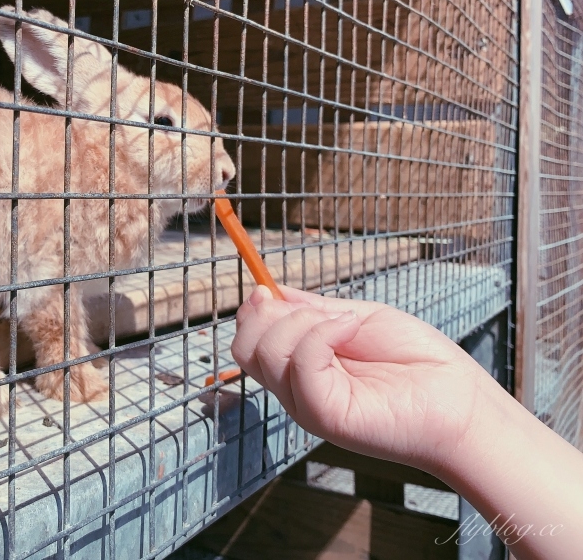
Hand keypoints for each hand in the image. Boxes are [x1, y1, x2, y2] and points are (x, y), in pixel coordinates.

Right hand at [231, 284, 494, 474]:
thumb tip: (267, 292)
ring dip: (299, 322)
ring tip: (343, 321)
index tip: (269, 290)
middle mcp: (296, 388)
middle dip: (269, 315)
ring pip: (265, 353)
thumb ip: (311, 309)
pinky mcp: (324, 414)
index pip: (248, 340)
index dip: (253, 311)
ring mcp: (306, 403)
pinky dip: (320, 334)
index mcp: (300, 367)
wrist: (460, 400)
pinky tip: (349, 327)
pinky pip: (300, 364)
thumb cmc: (418, 361)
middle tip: (315, 310)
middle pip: (245, 347)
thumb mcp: (357, 317)